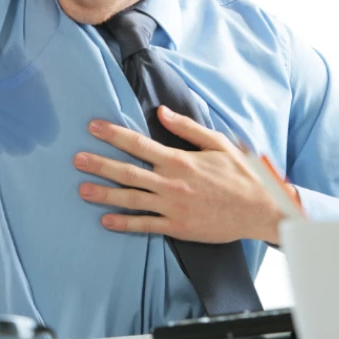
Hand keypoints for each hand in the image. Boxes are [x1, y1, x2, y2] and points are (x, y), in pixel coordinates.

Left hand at [73, 106, 290, 244]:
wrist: (262, 210)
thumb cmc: (242, 175)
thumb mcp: (219, 143)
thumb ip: (187, 128)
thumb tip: (162, 112)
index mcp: (179, 160)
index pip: (138, 144)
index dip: (113, 134)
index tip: (93, 127)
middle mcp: (171, 183)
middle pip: (127, 172)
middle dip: (99, 164)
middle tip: (76, 160)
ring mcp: (172, 207)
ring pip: (130, 199)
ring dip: (104, 194)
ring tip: (81, 190)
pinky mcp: (176, 226)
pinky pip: (144, 225)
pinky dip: (124, 223)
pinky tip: (105, 220)